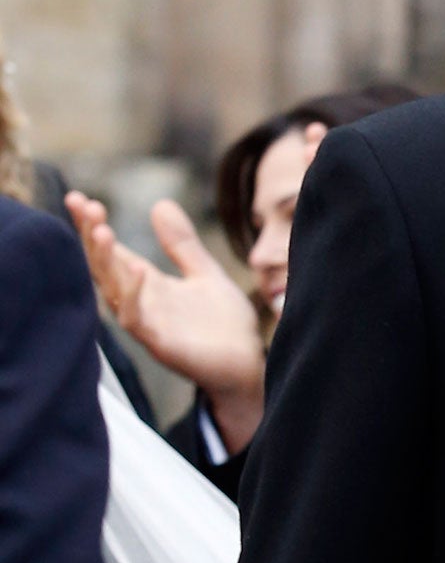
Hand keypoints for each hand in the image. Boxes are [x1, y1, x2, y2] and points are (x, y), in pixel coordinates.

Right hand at [65, 191, 266, 451]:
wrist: (248, 364)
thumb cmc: (224, 325)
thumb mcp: (204, 273)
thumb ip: (182, 244)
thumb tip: (159, 204)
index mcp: (147, 285)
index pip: (111, 252)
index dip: (92, 227)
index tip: (77, 198)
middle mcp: (139, 302)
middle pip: (104, 267)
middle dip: (92, 237)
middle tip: (84, 206)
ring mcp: (147, 324)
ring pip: (113, 291)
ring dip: (105, 262)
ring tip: (102, 231)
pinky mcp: (161, 344)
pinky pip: (136, 320)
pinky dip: (133, 296)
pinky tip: (137, 270)